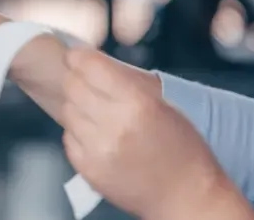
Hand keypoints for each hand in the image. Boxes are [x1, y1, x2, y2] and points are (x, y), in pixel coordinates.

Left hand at [61, 49, 253, 218]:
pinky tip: (96, 134)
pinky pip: (68, 137)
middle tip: (86, 82)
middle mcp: (114, 124)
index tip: (76, 56)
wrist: (185, 197)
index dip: (79, 57)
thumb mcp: (164, 104)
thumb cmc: (182, 148)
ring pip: (67, 110)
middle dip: (76, 79)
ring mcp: (97, 149)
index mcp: (137, 103)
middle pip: (73, 86)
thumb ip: (129, 81)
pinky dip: (77, 131)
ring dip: (77, 106)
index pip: (91, 67)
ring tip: (96, 112)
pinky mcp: (87, 168)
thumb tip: (95, 60)